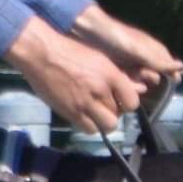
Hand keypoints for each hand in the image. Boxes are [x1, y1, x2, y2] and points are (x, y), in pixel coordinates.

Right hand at [3, 15, 143, 135]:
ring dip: (104, 122)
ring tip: (95, 113)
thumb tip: (141, 88)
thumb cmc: (70, 51)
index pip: (132, 102)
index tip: (119, 100)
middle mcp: (101, 90)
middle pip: (119, 114)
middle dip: (113, 111)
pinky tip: (84, 116)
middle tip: (103, 105)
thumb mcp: (99, 59)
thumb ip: (119, 77)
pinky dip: (90, 126)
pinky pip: (90, 129)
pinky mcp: (71, 113)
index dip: (127, 103)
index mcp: (111, 74)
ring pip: (108, 125)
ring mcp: (86, 103)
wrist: (42, 54)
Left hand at [69, 5, 182, 82]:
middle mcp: (141, 57)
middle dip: (150, 78)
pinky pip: (126, 80)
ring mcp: (128, 63)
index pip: (166, 63)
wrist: (87, 31)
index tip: (173, 82)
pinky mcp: (116, 69)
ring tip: (134, 83)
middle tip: (144, 76)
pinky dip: (127, 83)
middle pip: (152, 74)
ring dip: (138, 83)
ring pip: (139, 79)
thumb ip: (158, 60)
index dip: (170, 73)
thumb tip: (181, 67)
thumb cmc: (116, 37)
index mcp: (150, 49)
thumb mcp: (139, 49)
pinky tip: (125, 85)